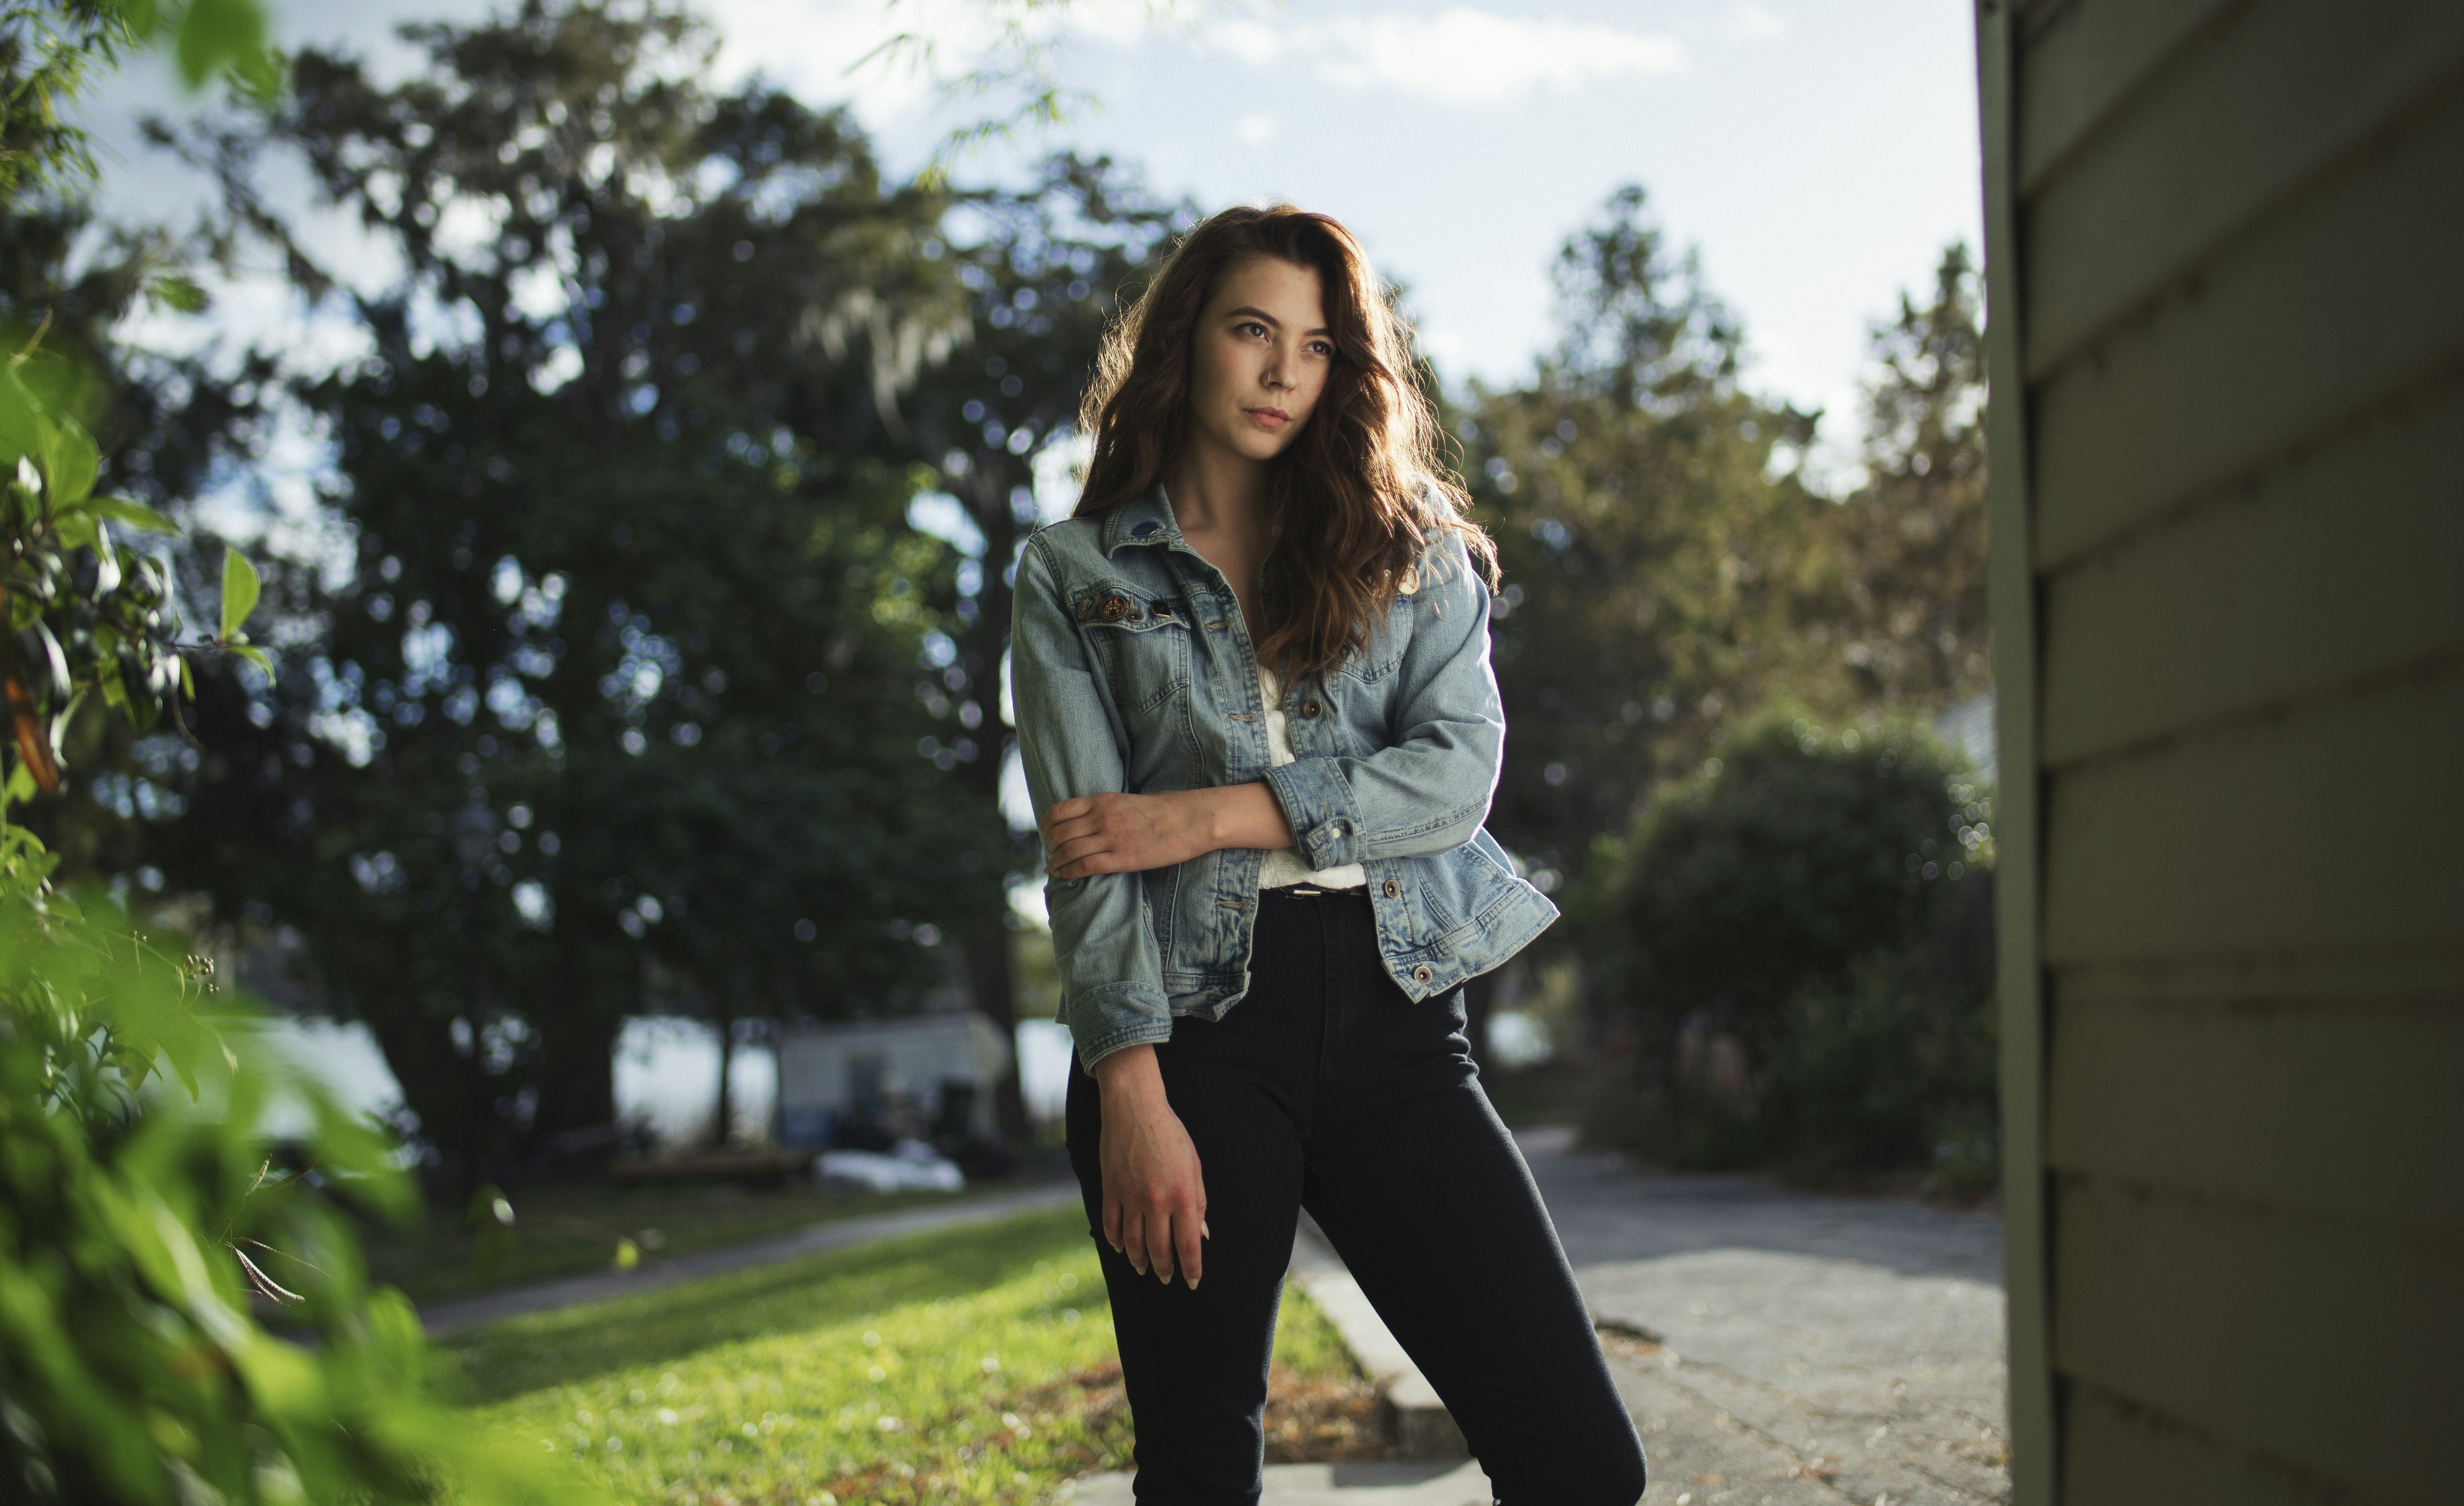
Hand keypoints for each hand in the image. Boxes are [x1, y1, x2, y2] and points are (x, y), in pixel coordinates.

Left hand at [1042, 784, 1292, 878]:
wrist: (1192, 819)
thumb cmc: (1167, 810)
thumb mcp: (1131, 801)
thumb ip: (1109, 809)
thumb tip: (1095, 818)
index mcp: (1104, 801)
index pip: (1061, 811)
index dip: (1047, 824)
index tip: (1046, 833)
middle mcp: (1102, 818)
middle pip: (1060, 832)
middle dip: (1050, 845)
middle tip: (1050, 854)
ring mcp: (1111, 838)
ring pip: (1068, 850)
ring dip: (1055, 861)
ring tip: (1052, 868)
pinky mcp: (1121, 858)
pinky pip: (1084, 866)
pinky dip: (1069, 872)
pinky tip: (1064, 876)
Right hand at [1092, 1046, 1207, 1287]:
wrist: (1134, 1108)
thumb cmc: (1171, 1134)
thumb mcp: (1194, 1166)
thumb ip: (1198, 1202)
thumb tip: (1201, 1234)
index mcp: (1182, 1195)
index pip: (1188, 1245)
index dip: (1192, 1268)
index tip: (1193, 1282)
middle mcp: (1155, 1201)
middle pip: (1159, 1250)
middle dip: (1165, 1270)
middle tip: (1166, 1279)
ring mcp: (1129, 1197)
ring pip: (1132, 1242)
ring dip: (1139, 1261)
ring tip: (1144, 1269)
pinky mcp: (1109, 1189)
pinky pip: (1110, 1224)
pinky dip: (1115, 1240)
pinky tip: (1120, 1248)